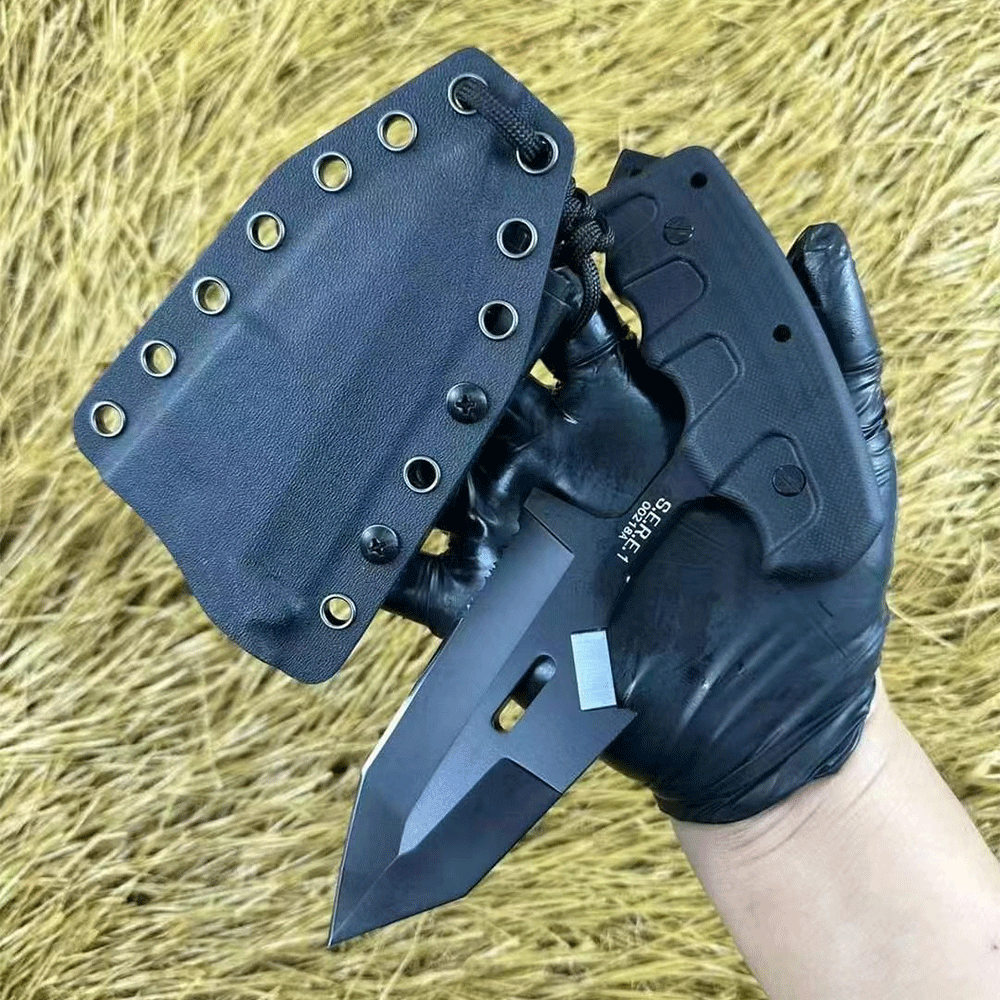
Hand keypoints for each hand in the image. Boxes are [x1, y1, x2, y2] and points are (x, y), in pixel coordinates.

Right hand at [389, 224, 895, 823]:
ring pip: (459, 466)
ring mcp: (535, 533)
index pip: (592, 329)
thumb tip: (815, 240)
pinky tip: (364, 524)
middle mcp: (579, 466)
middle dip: (482, 336)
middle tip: (452, 292)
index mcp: (648, 423)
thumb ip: (835, 350)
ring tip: (391, 392)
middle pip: (513, 382)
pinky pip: (431, 580)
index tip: (541, 226)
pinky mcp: (506, 607)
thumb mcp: (848, 459)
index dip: (567, 277)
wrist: (776, 718)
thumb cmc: (822, 592)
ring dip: (426, 430)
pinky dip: (390, 557)